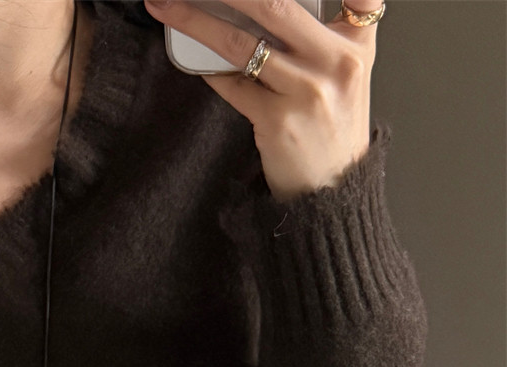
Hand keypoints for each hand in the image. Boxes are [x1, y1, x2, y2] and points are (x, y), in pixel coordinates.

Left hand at [143, 0, 378, 201]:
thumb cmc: (330, 129)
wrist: (331, 191)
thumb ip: (325, 34)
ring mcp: (307, 91)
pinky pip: (232, 84)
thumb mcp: (344, 75)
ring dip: (196, 21)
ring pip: (242, 42)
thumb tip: (260, 9)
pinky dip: (210, 69)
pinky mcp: (278, 121)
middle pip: (276, 5)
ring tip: (167, 7)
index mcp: (356, 42)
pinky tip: (195, 60)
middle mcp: (337, 61)